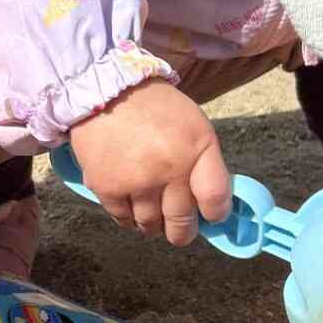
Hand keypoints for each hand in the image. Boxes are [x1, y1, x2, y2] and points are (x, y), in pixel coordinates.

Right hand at [67, 81, 230, 245]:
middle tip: (179, 228)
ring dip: (153, 224)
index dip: (216, 215)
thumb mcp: (196, 125)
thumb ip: (206, 164)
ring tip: (152, 213)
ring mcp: (136, 182)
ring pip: (150, 226)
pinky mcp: (107, 187)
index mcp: (195, 150)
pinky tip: (131, 203)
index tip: (210, 216)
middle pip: (182, 223)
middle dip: (182, 231)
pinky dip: (128, 217)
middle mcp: (168, 170)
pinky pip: (122, 219)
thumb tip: (210, 205)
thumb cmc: (156, 109)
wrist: (106, 91)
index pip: (215, 201)